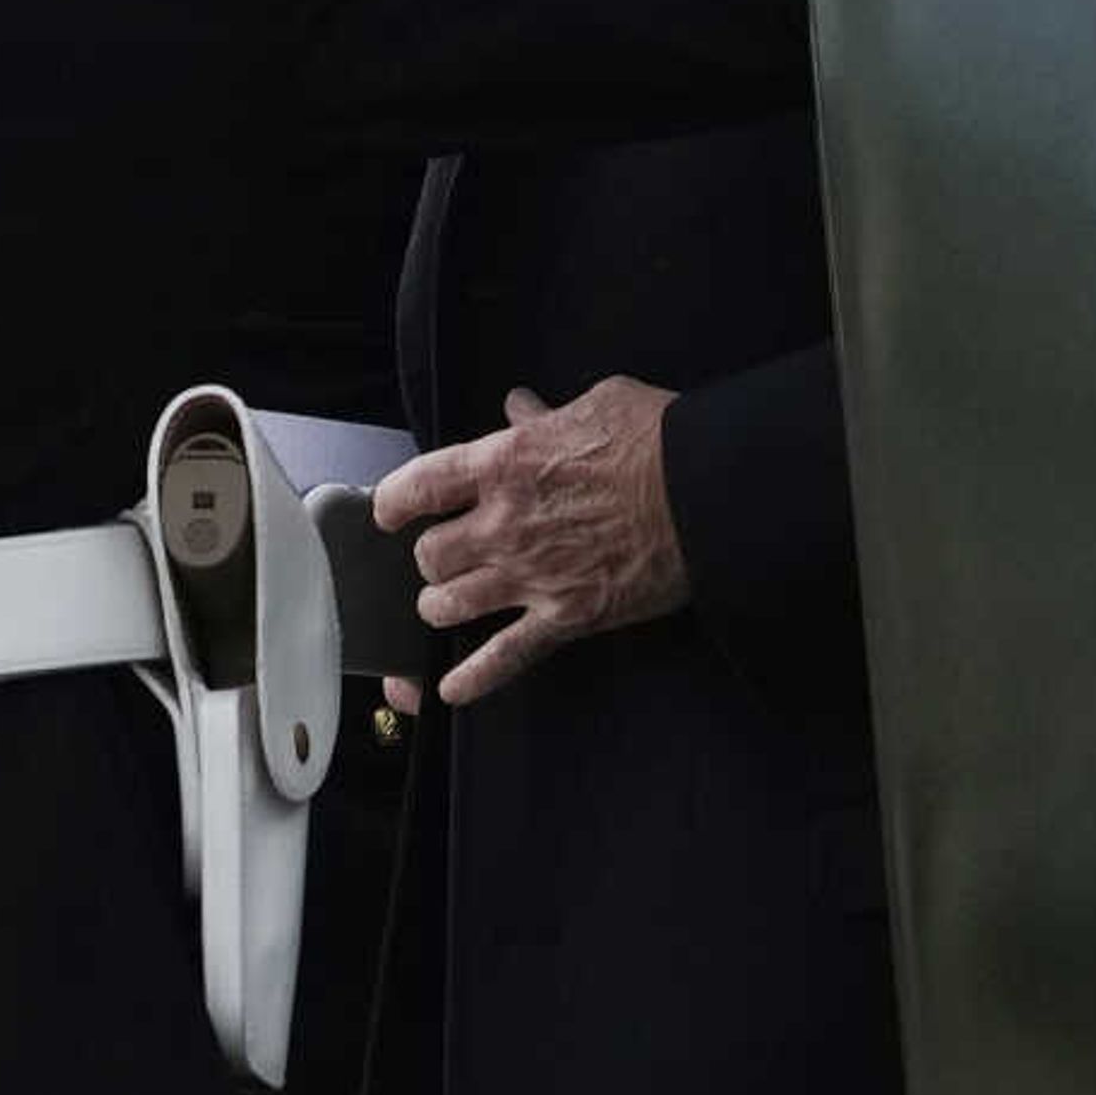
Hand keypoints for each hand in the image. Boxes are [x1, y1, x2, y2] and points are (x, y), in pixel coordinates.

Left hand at [372, 380, 690, 706]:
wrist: (705, 493)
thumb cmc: (655, 439)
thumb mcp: (595, 404)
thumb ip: (545, 415)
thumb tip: (520, 407)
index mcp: (503, 464)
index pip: (417, 487)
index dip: (393, 502)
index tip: (390, 511)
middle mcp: (503, 524)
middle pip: (429, 555)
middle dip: (430, 557)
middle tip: (444, 556)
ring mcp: (530, 576)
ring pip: (449, 606)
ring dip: (441, 606)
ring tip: (445, 604)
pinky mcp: (566, 617)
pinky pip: (505, 657)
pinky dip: (474, 677)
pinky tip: (452, 690)